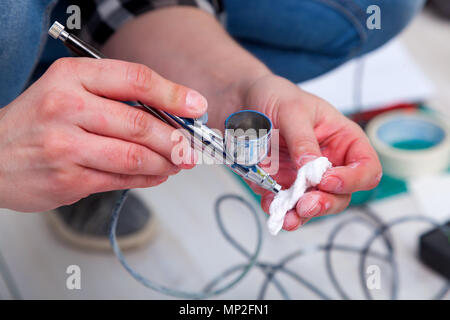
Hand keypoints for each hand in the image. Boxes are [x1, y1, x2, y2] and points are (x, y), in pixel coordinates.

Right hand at [0, 58, 206, 211]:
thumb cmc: (36, 122)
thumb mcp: (68, 90)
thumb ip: (113, 98)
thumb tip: (168, 114)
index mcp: (72, 77)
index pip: (136, 79)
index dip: (173, 94)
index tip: (196, 106)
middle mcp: (67, 107)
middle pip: (140, 123)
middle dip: (176, 138)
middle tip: (191, 146)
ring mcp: (66, 146)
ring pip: (135, 156)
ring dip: (166, 162)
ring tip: (178, 162)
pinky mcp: (68, 179)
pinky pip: (122, 179)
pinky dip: (148, 178)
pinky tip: (157, 175)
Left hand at [242, 74, 381, 230]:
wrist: (243, 102)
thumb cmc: (276, 97)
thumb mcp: (292, 110)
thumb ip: (303, 140)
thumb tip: (312, 169)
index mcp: (343, 141)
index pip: (366, 168)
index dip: (352, 180)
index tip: (327, 180)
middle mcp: (328, 163)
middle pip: (341, 195)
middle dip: (325, 203)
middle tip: (306, 204)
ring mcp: (304, 178)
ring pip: (314, 206)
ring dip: (302, 215)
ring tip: (288, 218)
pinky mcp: (281, 185)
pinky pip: (285, 205)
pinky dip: (278, 210)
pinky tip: (270, 207)